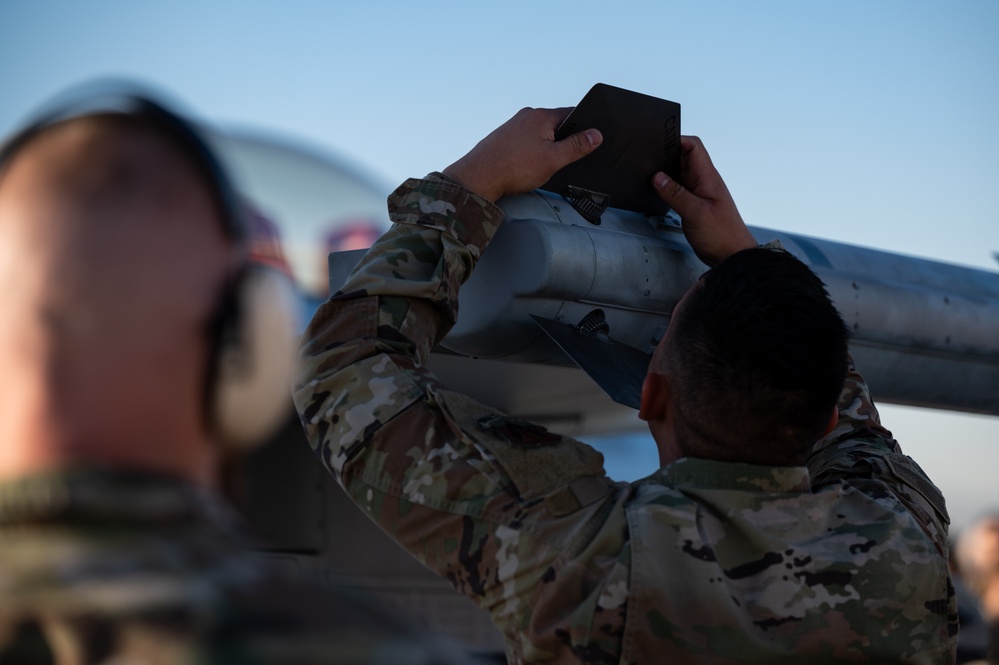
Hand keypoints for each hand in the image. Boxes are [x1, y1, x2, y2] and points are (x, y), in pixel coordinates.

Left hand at [442, 107, 601, 202]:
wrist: (477, 178)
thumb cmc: (512, 168)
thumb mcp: (553, 159)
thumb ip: (576, 146)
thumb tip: (596, 135)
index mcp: (541, 116)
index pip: (572, 114)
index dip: (585, 127)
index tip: (590, 141)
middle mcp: (526, 116)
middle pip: (556, 125)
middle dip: (563, 142)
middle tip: (563, 162)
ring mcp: (513, 126)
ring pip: (540, 135)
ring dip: (546, 149)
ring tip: (540, 167)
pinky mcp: (504, 139)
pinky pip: (526, 142)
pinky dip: (531, 153)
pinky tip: (526, 168)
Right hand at [652, 135, 756, 266]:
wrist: (732, 256)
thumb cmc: (723, 235)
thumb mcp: (695, 212)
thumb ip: (675, 194)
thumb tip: (658, 177)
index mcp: (708, 177)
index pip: (694, 146)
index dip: (677, 139)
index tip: (659, 143)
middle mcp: (703, 181)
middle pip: (683, 158)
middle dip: (666, 157)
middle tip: (649, 163)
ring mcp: (698, 193)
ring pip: (679, 174)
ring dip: (666, 175)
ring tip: (650, 179)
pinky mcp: (693, 205)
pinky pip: (678, 190)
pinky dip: (667, 189)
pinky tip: (658, 194)